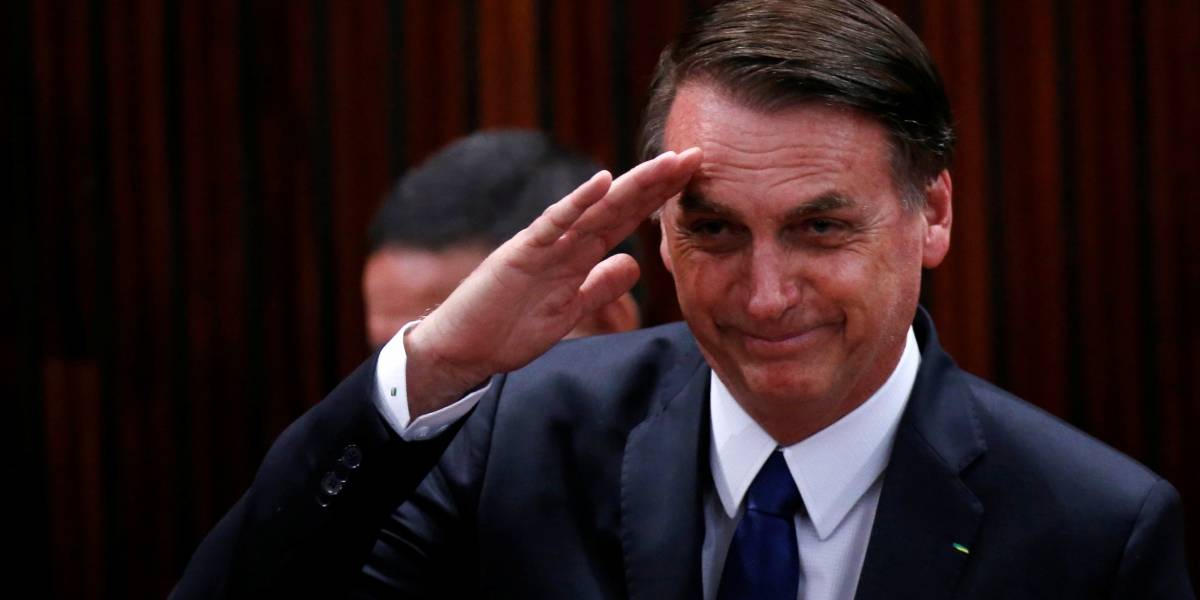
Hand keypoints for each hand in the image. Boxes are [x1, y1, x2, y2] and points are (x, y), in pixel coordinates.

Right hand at [404, 148, 701, 416]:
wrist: (463, 349)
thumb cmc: (509, 329)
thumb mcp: (569, 311)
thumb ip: (599, 287)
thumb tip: (634, 265)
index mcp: (577, 255)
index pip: (625, 219)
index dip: (659, 198)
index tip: (694, 177)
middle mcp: (564, 241)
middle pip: (618, 205)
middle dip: (656, 182)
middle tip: (694, 155)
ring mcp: (543, 244)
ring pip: (594, 208)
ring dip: (630, 185)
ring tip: (665, 164)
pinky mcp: (520, 253)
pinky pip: (552, 224)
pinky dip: (575, 203)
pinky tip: (600, 182)